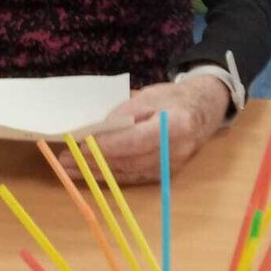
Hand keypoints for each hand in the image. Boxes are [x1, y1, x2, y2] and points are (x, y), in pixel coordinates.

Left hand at [61, 77, 229, 185]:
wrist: (205, 109)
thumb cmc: (175, 98)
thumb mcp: (150, 94)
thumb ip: (125, 112)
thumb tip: (97, 129)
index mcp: (176, 125)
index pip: (134, 140)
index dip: (105, 147)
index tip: (79, 148)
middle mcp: (176, 151)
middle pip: (128, 161)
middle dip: (94, 163)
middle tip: (65, 161)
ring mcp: (172, 167)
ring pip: (129, 173)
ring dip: (97, 173)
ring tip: (70, 170)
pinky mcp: (167, 175)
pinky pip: (135, 176)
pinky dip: (111, 175)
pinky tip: (91, 174)